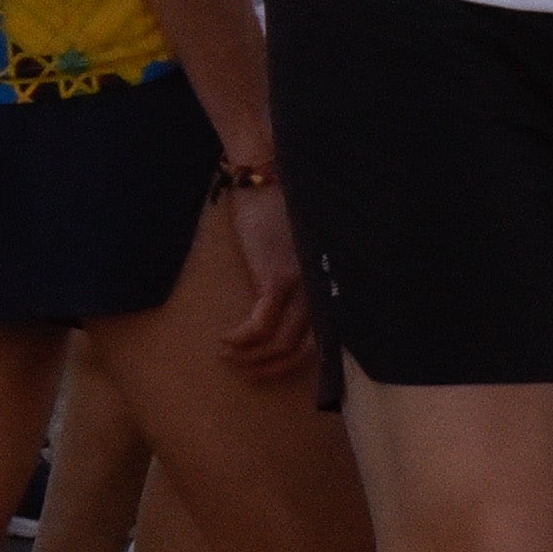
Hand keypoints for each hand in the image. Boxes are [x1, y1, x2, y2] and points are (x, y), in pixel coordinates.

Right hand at [216, 176, 312, 382]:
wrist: (266, 177)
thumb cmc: (278, 208)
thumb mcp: (296, 250)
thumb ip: (300, 279)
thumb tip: (288, 312)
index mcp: (325, 283)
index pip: (325, 337)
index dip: (301, 363)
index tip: (277, 371)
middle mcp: (319, 289)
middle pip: (304, 349)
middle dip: (275, 368)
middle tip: (250, 374)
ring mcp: (300, 285)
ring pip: (281, 343)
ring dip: (253, 359)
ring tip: (231, 358)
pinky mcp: (276, 278)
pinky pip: (260, 325)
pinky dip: (242, 340)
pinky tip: (226, 341)